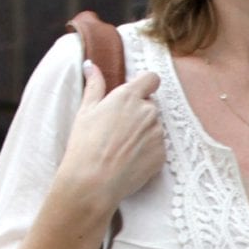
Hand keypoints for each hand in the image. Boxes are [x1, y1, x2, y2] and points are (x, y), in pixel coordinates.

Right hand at [55, 63, 165, 216]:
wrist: (94, 182)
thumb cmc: (86, 146)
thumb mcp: (86, 111)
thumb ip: (94, 86)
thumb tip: (91, 66)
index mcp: (129, 96)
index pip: (151, 78)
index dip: (145, 85)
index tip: (137, 94)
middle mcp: (148, 112)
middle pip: (151, 106)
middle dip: (139, 113)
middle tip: (120, 129)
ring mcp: (157, 134)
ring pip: (155, 127)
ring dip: (144, 133)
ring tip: (123, 148)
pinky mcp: (161, 155)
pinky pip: (158, 148)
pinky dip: (148, 152)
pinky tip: (130, 161)